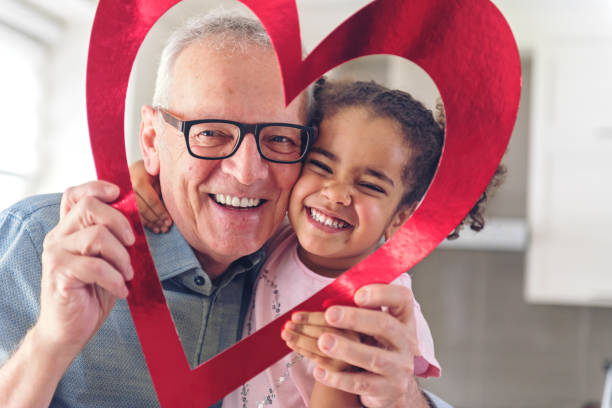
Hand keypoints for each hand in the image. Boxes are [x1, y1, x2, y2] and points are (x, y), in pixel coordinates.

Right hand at [36, 181, 134, 355]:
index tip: (119, 194)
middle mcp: (58, 237)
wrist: (68, 330)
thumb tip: (137, 219)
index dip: (97, 187)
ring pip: (96, 236)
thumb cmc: (91, 294)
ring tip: (127, 274)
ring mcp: (56, 254)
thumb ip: (113, 238)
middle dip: (120, 222)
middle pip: (90, 207)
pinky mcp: (59, 274)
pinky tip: (121, 291)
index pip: (76, 195)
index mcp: (69, 230)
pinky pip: (95, 266)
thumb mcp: (106, 260)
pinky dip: (115, 278)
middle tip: (133, 243)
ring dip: (121, 256)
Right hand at [129, 160, 171, 232]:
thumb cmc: (150, 171)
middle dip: (156, 220)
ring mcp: (122, 195)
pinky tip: (153, 227)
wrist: (133, 167)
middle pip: (143, 210)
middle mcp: (128, 188)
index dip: (161, 213)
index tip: (169, 221)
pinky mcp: (120, 201)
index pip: (152, 201)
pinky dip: (144, 222)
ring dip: (150, 224)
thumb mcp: (157, 175)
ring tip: (161, 229)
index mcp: (139, 180)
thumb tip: (174, 207)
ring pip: (137, 214)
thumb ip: (162, 188)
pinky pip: (132, 215)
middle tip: (166, 228)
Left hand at [282, 312, 359, 371]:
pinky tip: (291, 343)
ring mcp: (348, 355)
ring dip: (299, 339)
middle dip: (302, 328)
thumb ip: (327, 316)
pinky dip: (302, 349)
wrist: (352, 358)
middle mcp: (356, 339)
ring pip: (319, 346)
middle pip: (325, 333)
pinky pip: (316, 357)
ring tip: (285, 333)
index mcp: (356, 321)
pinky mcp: (339, 368)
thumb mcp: (341, 321)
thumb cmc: (342, 333)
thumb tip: (299, 317)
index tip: (295, 316)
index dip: (310, 317)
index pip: (331, 319)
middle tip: (287, 325)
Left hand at [307, 284, 426, 407]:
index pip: (402, 298)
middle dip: (356, 318)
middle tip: (330, 315)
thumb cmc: (378, 347)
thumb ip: (361, 311)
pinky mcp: (387, 389)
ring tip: (323, 342)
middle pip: (385, 325)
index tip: (357, 294)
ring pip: (374, 357)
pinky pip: (362, 384)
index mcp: (403, 319)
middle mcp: (406, 342)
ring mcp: (399, 367)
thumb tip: (328, 298)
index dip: (382, 293)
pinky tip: (319, 371)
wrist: (394, 385)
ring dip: (347, 349)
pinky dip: (339, 378)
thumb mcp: (377, 327)